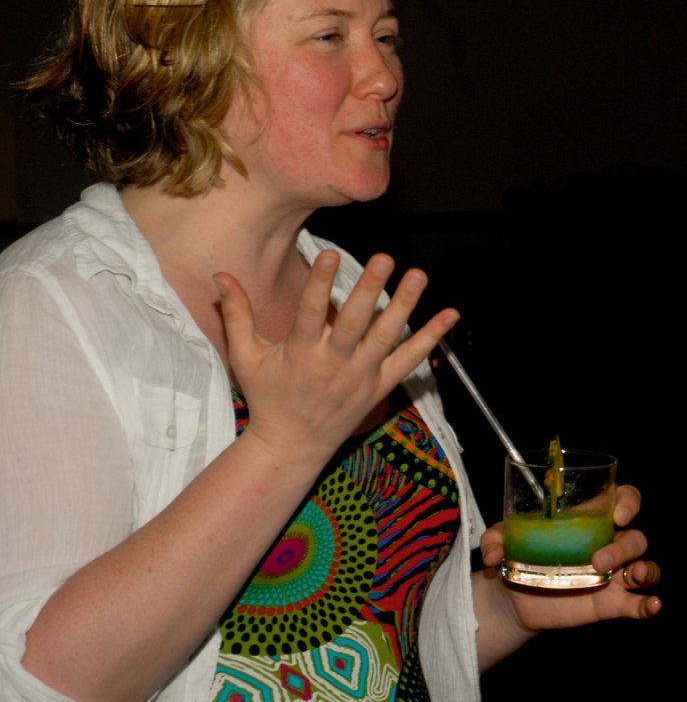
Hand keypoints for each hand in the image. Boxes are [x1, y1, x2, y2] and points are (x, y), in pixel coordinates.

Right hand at [214, 251, 457, 463]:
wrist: (292, 446)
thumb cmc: (268, 397)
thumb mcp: (246, 357)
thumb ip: (237, 315)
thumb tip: (220, 276)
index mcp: (300, 354)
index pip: (310, 313)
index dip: (320, 283)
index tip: (329, 254)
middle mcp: (334, 364)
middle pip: (355, 323)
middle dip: (370, 290)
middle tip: (385, 258)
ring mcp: (361, 376)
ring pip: (387, 338)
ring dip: (405, 305)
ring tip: (419, 275)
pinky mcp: (381, 386)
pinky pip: (411, 360)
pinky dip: (432, 338)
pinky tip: (450, 314)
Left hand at [479, 484, 661, 631]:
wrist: (514, 598)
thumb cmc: (518, 555)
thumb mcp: (504, 539)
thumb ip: (497, 539)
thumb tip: (493, 554)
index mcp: (590, 519)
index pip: (624, 499)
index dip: (629, 502)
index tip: (618, 514)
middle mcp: (608, 543)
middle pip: (635, 536)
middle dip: (623, 547)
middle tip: (597, 561)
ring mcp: (613, 575)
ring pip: (645, 565)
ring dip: (645, 570)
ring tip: (634, 576)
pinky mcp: (611, 603)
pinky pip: (638, 602)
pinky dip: (648, 604)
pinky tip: (651, 606)